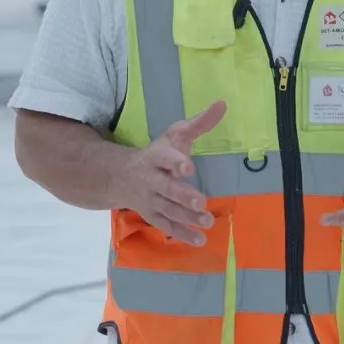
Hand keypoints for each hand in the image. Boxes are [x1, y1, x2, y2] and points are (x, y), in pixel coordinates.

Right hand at [114, 100, 225, 244]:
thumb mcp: (175, 135)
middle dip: (183, 196)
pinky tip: (200, 240)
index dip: (176, 162)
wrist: (121, 176)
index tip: (189, 167)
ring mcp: (150, 200)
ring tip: (208, 221)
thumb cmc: (157, 154)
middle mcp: (151, 179)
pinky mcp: (152, 216)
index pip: (165, 158)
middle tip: (201, 202)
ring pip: (168, 210)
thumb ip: (199, 123)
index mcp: (156, 157)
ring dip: (187, 218)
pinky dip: (182, 234)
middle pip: (166, 188)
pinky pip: (166, 227)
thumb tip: (222, 104)